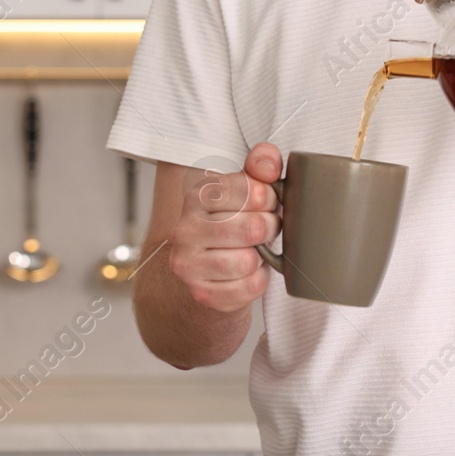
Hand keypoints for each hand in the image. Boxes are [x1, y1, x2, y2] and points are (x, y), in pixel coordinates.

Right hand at [167, 143, 281, 312]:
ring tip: (253, 250)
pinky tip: (247, 272)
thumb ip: (260, 166)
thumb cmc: (231, 223)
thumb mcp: (244, 188)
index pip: (252, 191)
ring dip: (261, 257)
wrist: (203, 268)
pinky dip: (257, 281)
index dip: (270, 197)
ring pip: (250, 261)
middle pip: (254, 228)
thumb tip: (268, 162)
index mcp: (196, 196)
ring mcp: (189, 264)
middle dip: (270, 228)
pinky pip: (249, 287)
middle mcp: (185, 229)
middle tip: (264, 228)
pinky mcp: (201, 293)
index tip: (266, 202)